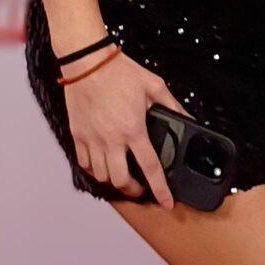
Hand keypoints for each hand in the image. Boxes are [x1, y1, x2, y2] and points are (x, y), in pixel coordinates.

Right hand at [62, 51, 187, 206]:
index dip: (160, 189)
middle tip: (141, 189)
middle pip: (121, 181)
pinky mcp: (77, 135)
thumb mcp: (154, 85)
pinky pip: (84, 164)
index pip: (150, 168)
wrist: (87, 62)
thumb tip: (187, 118)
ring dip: (114, 182)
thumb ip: (172, 104)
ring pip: (101, 176)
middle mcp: (111, 139)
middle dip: (134, 191)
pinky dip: (94, 170)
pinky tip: (102, 164)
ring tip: (123, 177)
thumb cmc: (118, 71)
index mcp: (133, 129)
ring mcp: (92, 139)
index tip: (166, 202)